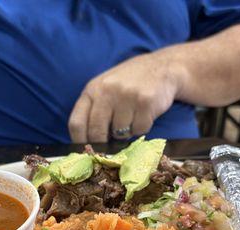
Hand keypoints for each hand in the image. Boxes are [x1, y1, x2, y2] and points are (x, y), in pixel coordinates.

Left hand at [68, 52, 183, 142]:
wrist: (162, 67)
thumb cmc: (129, 83)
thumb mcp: (105, 89)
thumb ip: (94, 111)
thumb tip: (87, 145)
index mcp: (92, 89)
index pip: (76, 123)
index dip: (79, 143)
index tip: (85, 153)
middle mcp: (107, 91)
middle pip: (96, 132)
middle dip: (102, 145)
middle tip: (108, 148)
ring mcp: (126, 96)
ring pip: (119, 134)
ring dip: (125, 133)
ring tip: (132, 118)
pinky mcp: (145, 102)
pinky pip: (138, 130)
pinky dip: (141, 128)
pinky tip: (144, 115)